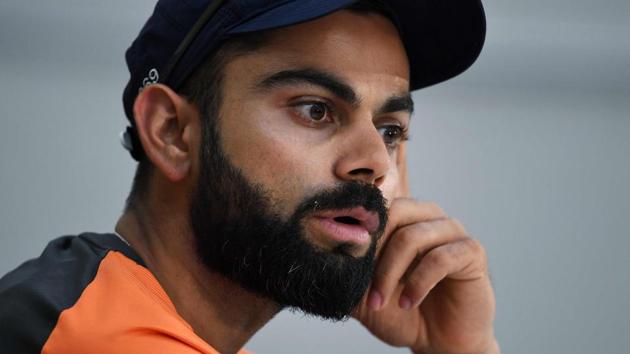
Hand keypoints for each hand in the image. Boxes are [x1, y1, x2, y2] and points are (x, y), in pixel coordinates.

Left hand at [353, 200, 497, 353]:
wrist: (438, 341)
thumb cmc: (401, 312)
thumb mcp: (364, 292)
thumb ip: (346, 271)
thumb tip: (317, 254)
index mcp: (404, 217)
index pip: (376, 208)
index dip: (358, 234)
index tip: (343, 263)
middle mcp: (428, 216)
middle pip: (394, 214)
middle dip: (373, 253)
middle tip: (363, 287)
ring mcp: (452, 231)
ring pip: (412, 237)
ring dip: (390, 273)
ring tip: (381, 301)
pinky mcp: (471, 252)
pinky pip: (440, 258)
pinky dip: (418, 282)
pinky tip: (408, 302)